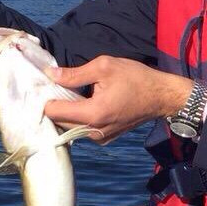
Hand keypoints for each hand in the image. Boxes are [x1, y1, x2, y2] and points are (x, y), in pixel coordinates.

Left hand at [43, 57, 193, 143]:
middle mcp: (93, 132)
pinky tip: (83, 101)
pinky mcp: (104, 138)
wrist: (161, 97)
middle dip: (54, 105)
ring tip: (68, 92)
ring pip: (70, 126)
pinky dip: (78, 117)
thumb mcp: (104, 67)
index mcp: (92, 114)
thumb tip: (50, 74)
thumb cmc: (136, 78)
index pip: (53, 112)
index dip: (46, 97)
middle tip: (54, 86)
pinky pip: (82, 128)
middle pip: (58, 122)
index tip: (45, 85)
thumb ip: (74, 73)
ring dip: (66, 111)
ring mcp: (100, 138)